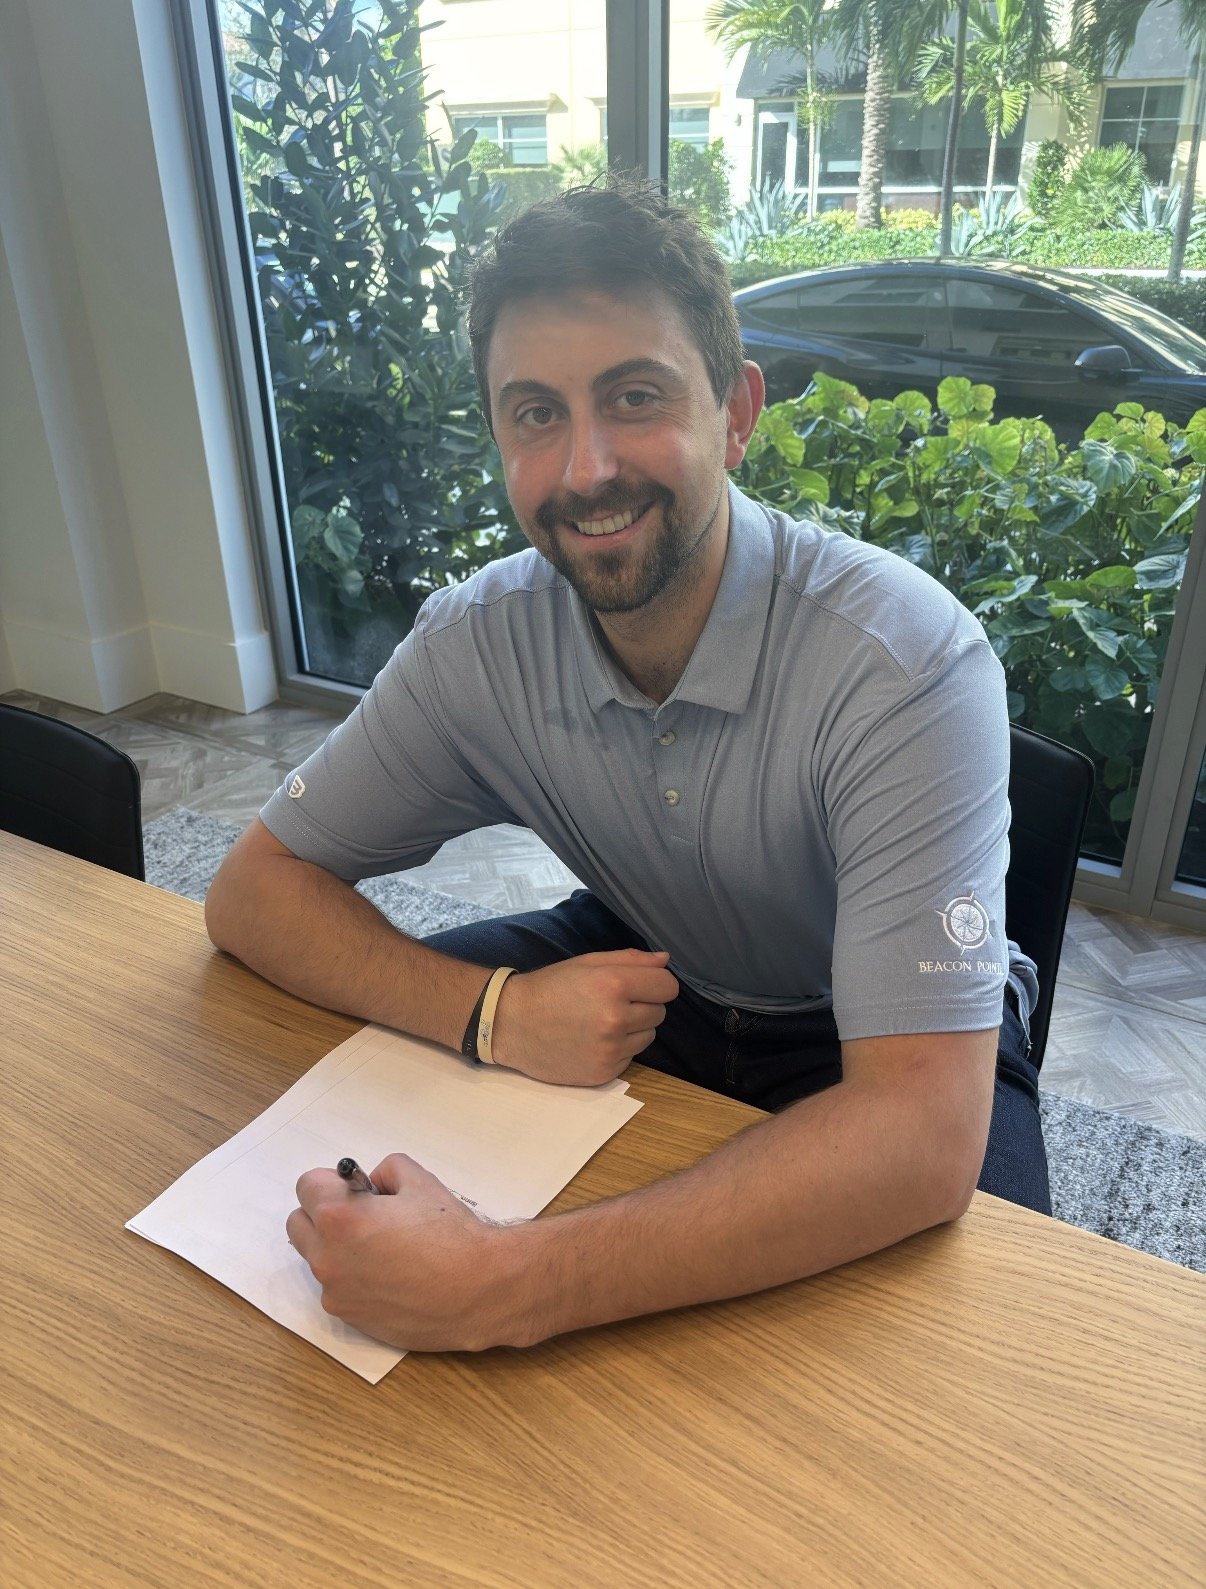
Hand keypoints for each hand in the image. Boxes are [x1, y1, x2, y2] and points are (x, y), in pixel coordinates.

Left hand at [286, 1154, 537, 1351]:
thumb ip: (385, 1172)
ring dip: (336, 1247)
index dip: (334, 1182)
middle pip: (298, 1223)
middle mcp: (328, 1259)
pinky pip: (338, 1288)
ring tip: (382, 1248)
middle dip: (323, 1213)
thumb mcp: (419, 1180)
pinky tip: (391, 1276)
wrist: (479, 1289)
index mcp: (339, 1218)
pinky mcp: (351, 1318)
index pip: (306, 1185)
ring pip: (317, 1258)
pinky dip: (353, 1278)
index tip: (356, 1189)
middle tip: (363, 1215)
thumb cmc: (452, 1234)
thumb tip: (372, 1185)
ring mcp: (337, 1293)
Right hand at [492, 949, 678, 1085]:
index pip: (668, 986)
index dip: (657, 984)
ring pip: (648, 1037)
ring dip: (633, 1030)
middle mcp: (616, 1019)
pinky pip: (631, 1058)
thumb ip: (630, 960)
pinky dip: (618, 1050)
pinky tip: (592, 1042)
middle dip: (642, 1006)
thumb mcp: (587, 963)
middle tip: (612, 1003)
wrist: (511, 1024)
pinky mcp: (603, 1072)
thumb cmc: (550, 988)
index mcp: (613, 985)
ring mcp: (610, 1050)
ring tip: (601, 1023)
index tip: (641, 985)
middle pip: (660, 1012)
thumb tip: (665, 960)